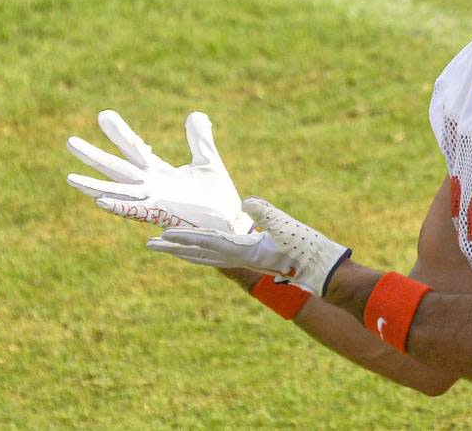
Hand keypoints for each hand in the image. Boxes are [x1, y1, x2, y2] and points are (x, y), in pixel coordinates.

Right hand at [66, 110, 253, 232]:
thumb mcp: (207, 160)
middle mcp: (151, 188)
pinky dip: (119, 206)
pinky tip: (100, 201)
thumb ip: (199, 139)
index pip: (134, 149)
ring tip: (70, 178)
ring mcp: (154, 202)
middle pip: (117, 168)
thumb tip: (195, 113)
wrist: (230, 222)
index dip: (120, 133)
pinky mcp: (163, 215)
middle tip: (70, 140)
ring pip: (118, 192)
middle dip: (94, 156)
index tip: (103, 114)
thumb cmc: (217, 196)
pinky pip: (136, 211)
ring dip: (94, 187)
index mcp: (159, 174)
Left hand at [146, 197, 350, 295]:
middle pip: (199, 254)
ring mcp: (244, 260)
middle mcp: (239, 258)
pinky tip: (198, 251)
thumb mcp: (288, 226)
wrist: (323, 270)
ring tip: (166, 248)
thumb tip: (247, 201)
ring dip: (184, 252)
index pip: (208, 243)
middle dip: (174, 249)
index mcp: (244, 251)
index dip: (185, 238)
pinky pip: (219, 257)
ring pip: (206, 257)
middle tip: (149, 244)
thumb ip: (268, 213)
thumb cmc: (307, 248)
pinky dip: (202, 253)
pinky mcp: (251, 258)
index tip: (163, 235)